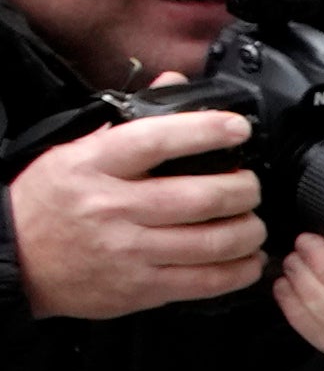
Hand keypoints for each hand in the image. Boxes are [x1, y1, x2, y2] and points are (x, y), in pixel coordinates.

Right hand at [8, 104, 267, 320]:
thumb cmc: (50, 201)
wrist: (14, 256)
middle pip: (200, 196)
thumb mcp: (75, 151)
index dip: (205, 131)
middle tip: (250, 186)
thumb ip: (130, 122)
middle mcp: (112, 207)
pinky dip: (240, 269)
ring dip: (249, 231)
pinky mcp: (140, 288)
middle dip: (243, 189)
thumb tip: (174, 83)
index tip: (237, 129)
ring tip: (252, 222)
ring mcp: (127, 251)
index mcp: (93, 165)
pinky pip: (206, 281)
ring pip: (212, 241)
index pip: (156, 140)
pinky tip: (247, 258)